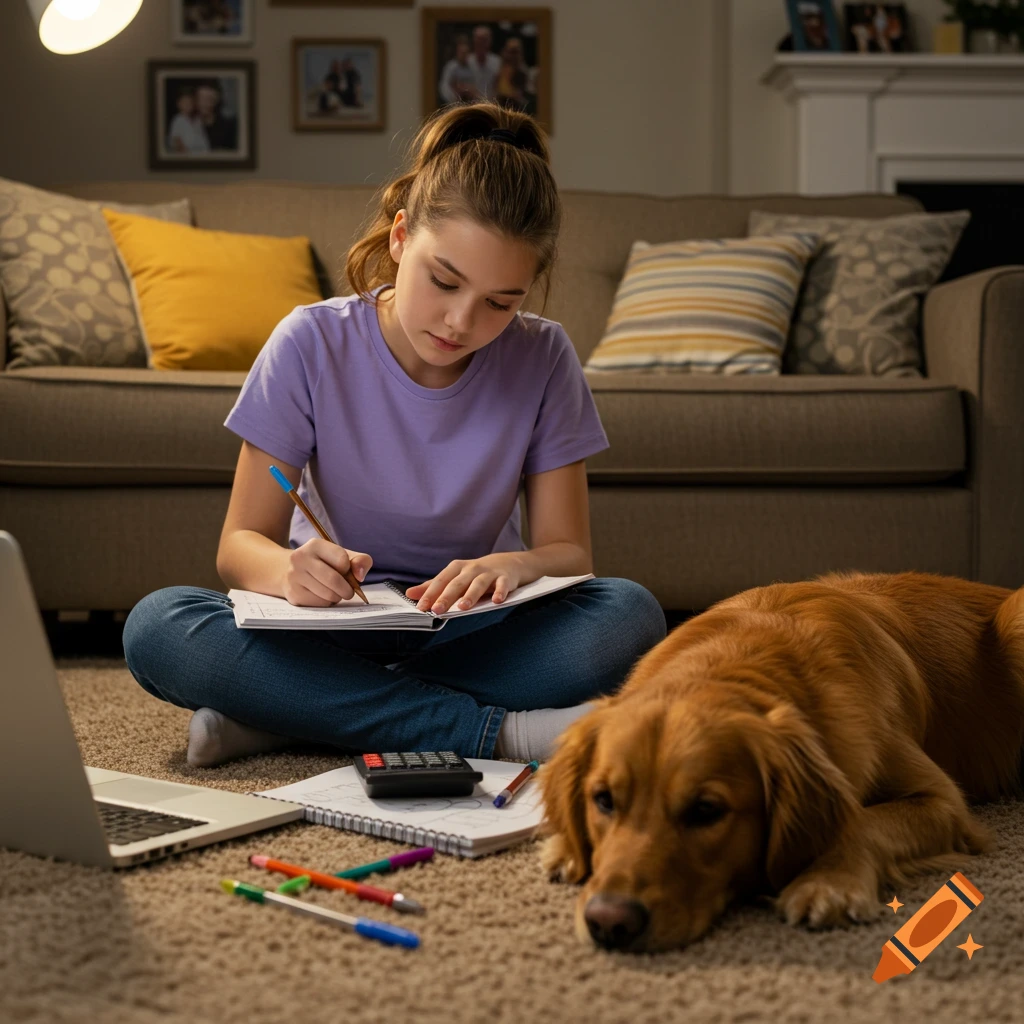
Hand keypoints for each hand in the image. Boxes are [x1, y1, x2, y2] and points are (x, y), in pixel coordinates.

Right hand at [282, 538, 371, 606]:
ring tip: (333, 591)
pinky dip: (326, 603)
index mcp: (315, 545)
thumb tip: (360, 576)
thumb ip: (360, 561)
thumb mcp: (342, 556)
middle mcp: (300, 558)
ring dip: (337, 597)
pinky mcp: (293, 594)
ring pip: (328, 595)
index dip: (348, 569)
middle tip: (348, 591)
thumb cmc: (323, 563)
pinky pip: (320, 604)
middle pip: (334, 580)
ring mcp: (294, 577)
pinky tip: (322, 595)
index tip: (345, 570)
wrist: (287, 570)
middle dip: (347, 589)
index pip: (342, 560)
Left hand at [405, 555, 522, 613]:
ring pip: (478, 584)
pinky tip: (497, 601)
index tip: (421, 607)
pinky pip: (502, 585)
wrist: (508, 563)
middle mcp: (472, 569)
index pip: (441, 581)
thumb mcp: (454, 577)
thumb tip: (410, 594)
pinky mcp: (505, 578)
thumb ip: (433, 587)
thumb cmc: (476, 573)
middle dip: (447, 596)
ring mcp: (489, 573)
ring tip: (463, 607)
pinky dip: (500, 592)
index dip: (430, 594)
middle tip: (437, 609)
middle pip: (457, 583)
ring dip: (471, 595)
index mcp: (456, 569)